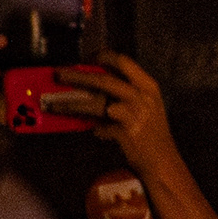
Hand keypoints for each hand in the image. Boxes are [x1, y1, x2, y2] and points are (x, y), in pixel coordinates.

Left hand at [57, 58, 175, 171]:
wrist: (163, 161)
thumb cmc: (152, 133)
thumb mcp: (145, 106)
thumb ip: (124, 93)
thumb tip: (91, 83)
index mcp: (148, 86)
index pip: (123, 62)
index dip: (102, 56)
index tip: (85, 58)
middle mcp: (142, 96)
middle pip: (104, 80)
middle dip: (78, 76)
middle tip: (59, 74)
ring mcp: (134, 113)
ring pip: (95, 103)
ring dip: (71, 104)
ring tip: (54, 105)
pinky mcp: (125, 131)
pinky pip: (98, 125)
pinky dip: (93, 127)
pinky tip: (93, 130)